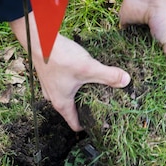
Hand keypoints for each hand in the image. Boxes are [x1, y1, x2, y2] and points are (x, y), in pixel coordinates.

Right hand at [10, 14, 130, 131]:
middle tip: (101, 105)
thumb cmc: (59, 57)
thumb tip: (126, 81)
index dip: (88, 126)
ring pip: (67, 97)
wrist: (39, 38)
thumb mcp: (88, 67)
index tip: (101, 123)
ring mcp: (49, 86)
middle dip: (86, 110)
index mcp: (62, 103)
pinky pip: (62, 85)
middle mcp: (53, 98)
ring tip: (93, 89)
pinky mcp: (49, 74)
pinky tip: (80, 74)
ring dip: (78, 95)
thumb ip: (108, 75)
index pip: (75, 124)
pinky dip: (72, 83)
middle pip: (71, 111)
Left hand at [119, 0, 165, 90]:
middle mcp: (155, 40)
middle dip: (145, 73)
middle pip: (149, 61)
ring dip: (131, 65)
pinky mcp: (126, 32)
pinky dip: (120, 55)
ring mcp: (140, 37)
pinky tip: (115, 70)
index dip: (162, 75)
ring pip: (135, 55)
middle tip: (139, 92)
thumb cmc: (165, 18)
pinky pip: (122, 46)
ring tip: (124, 86)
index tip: (157, 92)